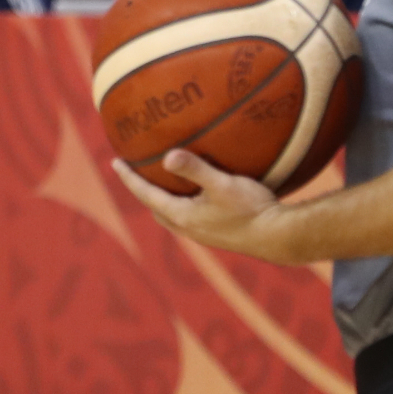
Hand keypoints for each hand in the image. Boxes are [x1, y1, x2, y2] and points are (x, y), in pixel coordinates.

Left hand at [112, 150, 290, 261]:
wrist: (278, 237)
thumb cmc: (251, 209)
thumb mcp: (222, 184)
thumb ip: (195, 169)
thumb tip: (168, 156)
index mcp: (182, 216)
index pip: (146, 194)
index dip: (129, 177)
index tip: (114, 162)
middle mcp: (187, 228)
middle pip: (154, 206)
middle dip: (142, 189)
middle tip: (134, 171)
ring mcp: (201, 233)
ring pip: (170, 214)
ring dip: (161, 198)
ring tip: (160, 181)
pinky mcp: (215, 234)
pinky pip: (187, 216)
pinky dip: (180, 202)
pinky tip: (194, 193)